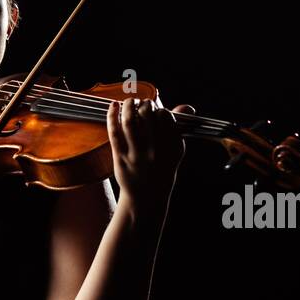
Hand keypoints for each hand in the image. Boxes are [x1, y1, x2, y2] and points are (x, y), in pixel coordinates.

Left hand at [106, 98, 194, 214]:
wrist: (147, 198)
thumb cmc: (161, 169)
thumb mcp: (175, 151)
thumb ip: (178, 128)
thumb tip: (187, 107)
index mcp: (172, 147)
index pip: (166, 117)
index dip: (160, 110)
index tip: (157, 111)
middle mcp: (155, 151)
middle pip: (147, 116)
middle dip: (145, 104)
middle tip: (143, 104)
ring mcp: (136, 155)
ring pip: (129, 121)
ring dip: (128, 105)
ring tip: (130, 102)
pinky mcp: (120, 158)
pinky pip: (114, 132)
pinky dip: (112, 115)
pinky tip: (113, 106)